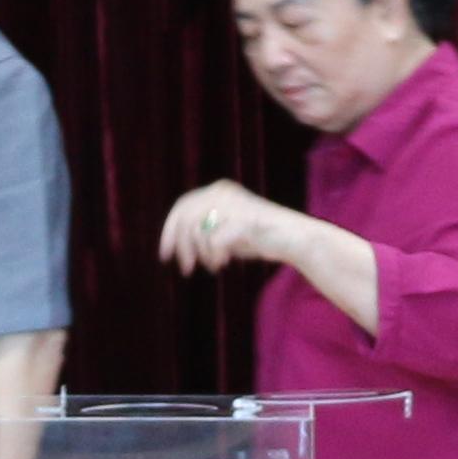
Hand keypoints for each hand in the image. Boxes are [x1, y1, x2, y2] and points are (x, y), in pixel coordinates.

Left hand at [160, 181, 295, 274]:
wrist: (292, 238)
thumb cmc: (259, 236)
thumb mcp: (225, 227)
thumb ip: (204, 228)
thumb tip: (176, 243)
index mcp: (218, 190)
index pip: (182, 206)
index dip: (169, 231)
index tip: (164, 255)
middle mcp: (223, 192)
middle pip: (186, 220)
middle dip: (182, 248)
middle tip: (186, 269)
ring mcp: (234, 205)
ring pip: (198, 233)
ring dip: (203, 255)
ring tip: (214, 265)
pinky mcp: (243, 220)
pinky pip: (215, 243)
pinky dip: (215, 257)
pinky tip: (224, 263)